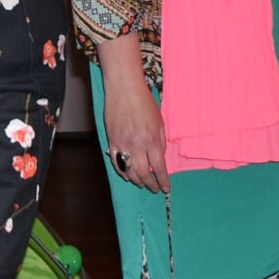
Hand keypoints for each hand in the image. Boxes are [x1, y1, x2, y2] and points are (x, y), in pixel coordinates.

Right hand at [101, 71, 169, 194]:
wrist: (124, 89)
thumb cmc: (144, 103)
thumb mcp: (160, 122)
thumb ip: (160, 143)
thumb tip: (160, 159)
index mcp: (152, 140)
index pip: (159, 168)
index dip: (163, 181)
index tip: (166, 188)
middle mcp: (137, 146)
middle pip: (143, 174)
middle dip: (150, 184)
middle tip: (154, 188)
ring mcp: (122, 144)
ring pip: (129, 172)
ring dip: (137, 181)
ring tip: (142, 183)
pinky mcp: (112, 141)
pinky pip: (116, 163)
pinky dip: (122, 172)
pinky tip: (128, 175)